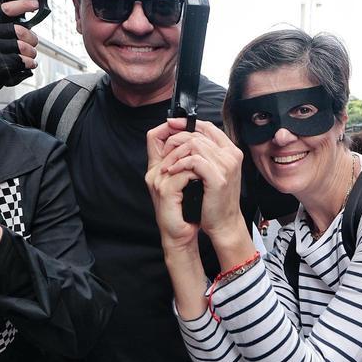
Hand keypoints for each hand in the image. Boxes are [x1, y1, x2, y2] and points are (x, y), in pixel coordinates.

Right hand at [0, 0, 39, 90]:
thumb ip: (1, 30)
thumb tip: (27, 26)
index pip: (5, 10)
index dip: (22, 5)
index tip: (35, 3)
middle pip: (19, 30)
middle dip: (32, 38)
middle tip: (33, 44)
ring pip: (23, 47)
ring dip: (31, 53)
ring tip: (29, 57)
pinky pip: (22, 61)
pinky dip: (29, 64)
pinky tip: (27, 65)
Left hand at [146, 119, 248, 247]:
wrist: (224, 223)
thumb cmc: (215, 199)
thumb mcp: (212, 171)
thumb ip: (204, 154)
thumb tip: (185, 136)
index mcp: (230, 151)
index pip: (207, 127)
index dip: (187, 123)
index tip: (171, 124)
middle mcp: (231, 155)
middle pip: (198, 134)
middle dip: (176, 139)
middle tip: (164, 151)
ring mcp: (226, 165)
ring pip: (194, 144)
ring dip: (175, 153)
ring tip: (167, 165)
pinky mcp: (218, 177)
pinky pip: (193, 161)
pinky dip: (179, 164)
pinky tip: (172, 171)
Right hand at [146, 120, 203, 250]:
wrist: (179, 235)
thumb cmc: (184, 211)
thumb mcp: (185, 183)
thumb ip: (187, 166)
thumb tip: (200, 147)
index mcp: (156, 168)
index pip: (153, 137)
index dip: (170, 127)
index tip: (188, 126)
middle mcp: (154, 172)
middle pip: (166, 140)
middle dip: (189, 139)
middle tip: (206, 144)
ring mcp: (158, 181)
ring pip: (178, 155)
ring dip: (196, 156)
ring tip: (208, 163)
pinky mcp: (165, 191)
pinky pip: (183, 172)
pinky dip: (197, 172)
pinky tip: (205, 177)